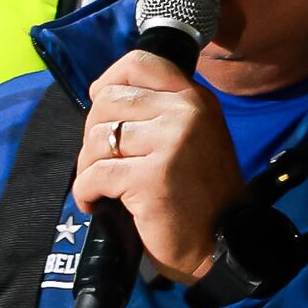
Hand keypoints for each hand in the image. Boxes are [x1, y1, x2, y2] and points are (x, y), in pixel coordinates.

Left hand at [75, 48, 246, 284]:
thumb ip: (159, 112)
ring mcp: (170, 142)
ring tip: (100, 186)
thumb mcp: (192, 139)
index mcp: (195, 99)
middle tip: (100, 161)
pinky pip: (95, 174)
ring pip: (98, 138)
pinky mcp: (151, 177)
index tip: (99, 102)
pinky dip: (86, 192)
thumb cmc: (200, 197)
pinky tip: (96, 204)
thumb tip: (102, 94)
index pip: (141, 63)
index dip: (109, 79)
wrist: (221, 244)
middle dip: (93, 133)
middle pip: (109, 100)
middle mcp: (185, 113)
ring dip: (87, 166)